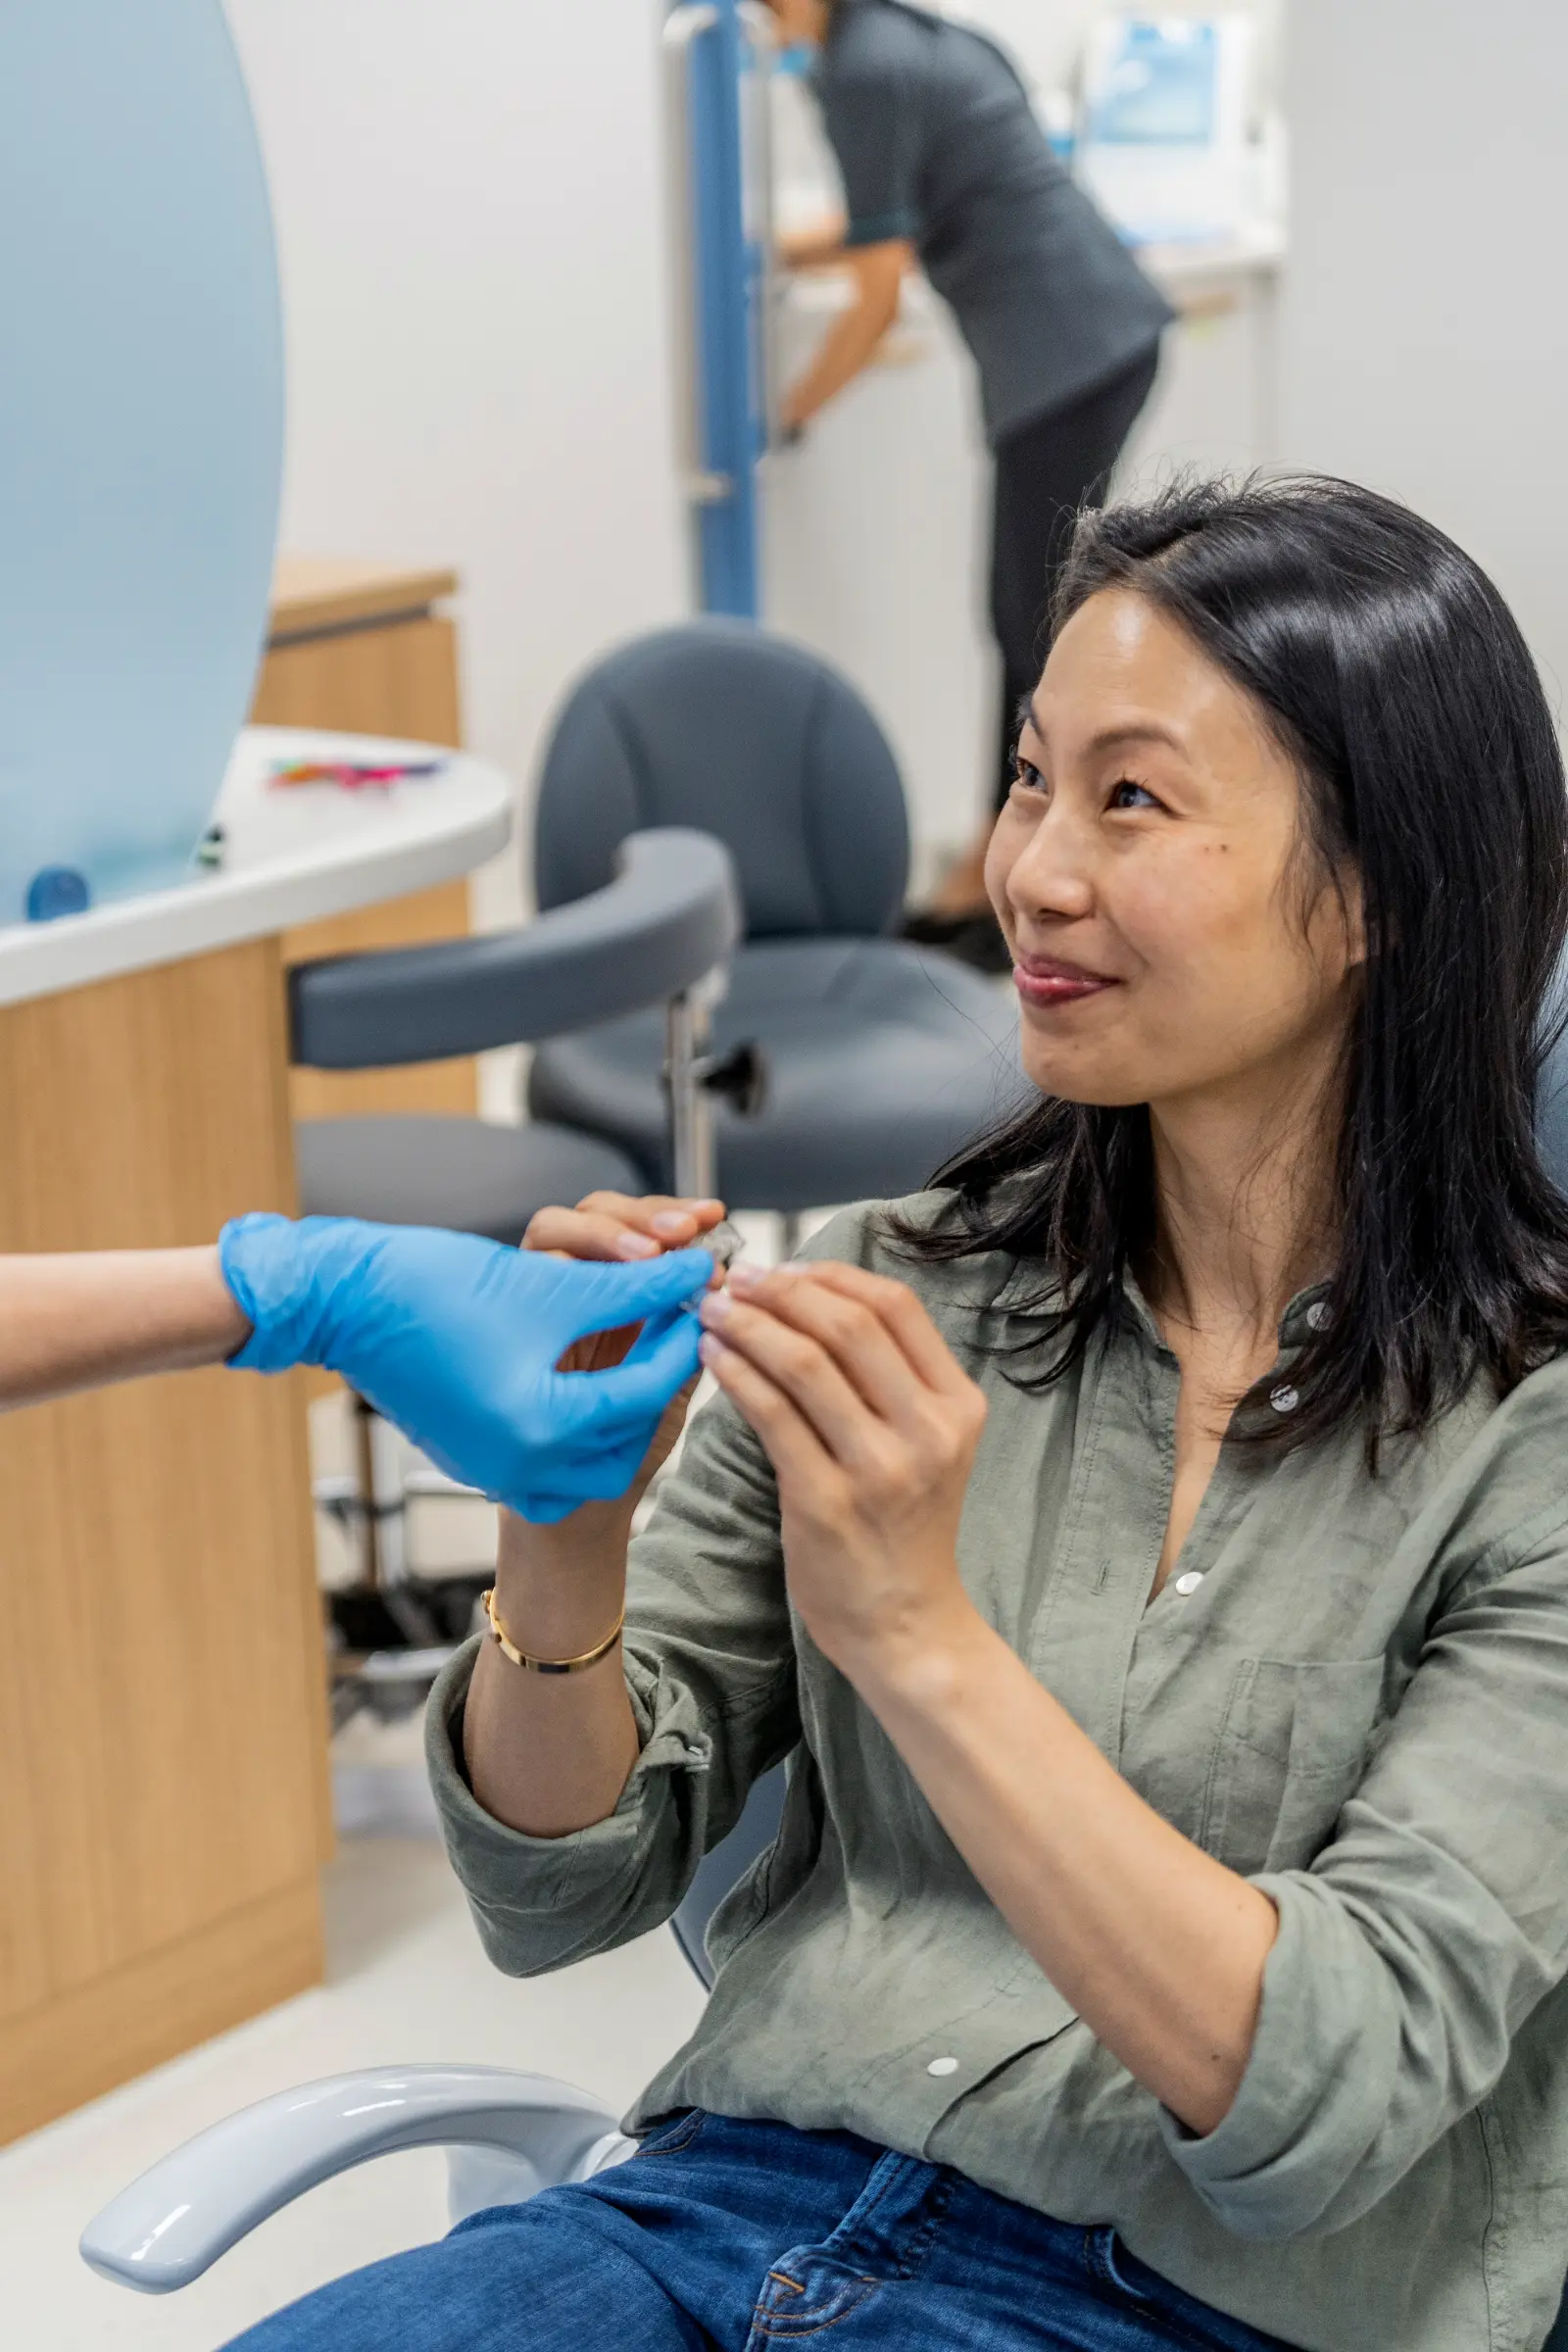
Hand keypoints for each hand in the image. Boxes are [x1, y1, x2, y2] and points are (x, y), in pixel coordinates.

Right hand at [218, 1214, 717, 1523]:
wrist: (340, 1305)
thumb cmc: (434, 1291)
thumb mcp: (551, 1288)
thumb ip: (637, 1286)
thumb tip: (695, 1272)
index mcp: (544, 1430)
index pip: (649, 1387)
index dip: (684, 1332)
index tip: (705, 1294)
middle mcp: (522, 1467)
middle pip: (629, 1427)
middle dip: (660, 1365)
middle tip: (678, 1314)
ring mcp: (498, 1470)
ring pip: (596, 1444)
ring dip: (625, 1389)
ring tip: (637, 1336)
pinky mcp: (480, 1457)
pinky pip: (555, 1449)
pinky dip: (582, 1410)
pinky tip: (591, 1365)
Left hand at [696, 1259, 986, 1676]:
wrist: (908, 1625)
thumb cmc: (905, 1529)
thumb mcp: (929, 1445)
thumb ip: (893, 1379)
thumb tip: (814, 1299)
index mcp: (958, 1406)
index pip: (895, 1306)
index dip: (830, 1275)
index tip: (781, 1269)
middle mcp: (928, 1431)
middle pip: (848, 1324)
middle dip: (780, 1291)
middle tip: (733, 1280)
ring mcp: (879, 1469)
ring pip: (805, 1363)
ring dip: (747, 1324)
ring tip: (710, 1310)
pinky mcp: (826, 1503)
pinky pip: (772, 1415)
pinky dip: (736, 1374)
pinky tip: (712, 1357)